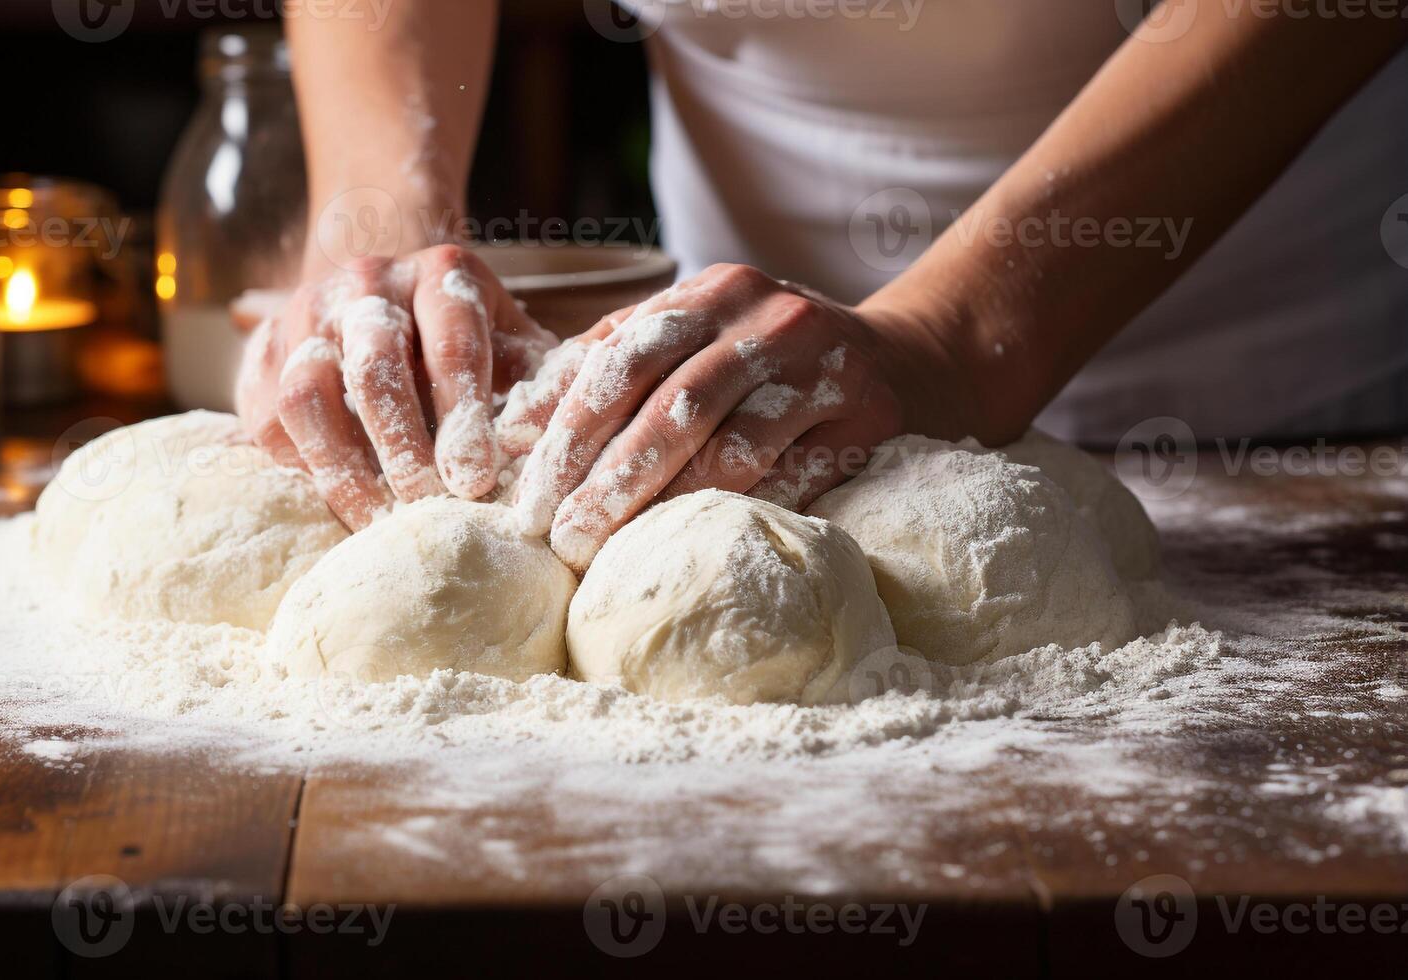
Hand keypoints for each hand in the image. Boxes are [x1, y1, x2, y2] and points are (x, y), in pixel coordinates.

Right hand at [234, 245, 557, 529]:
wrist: (381, 299)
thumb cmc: (468, 342)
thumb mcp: (515, 345)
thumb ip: (547, 386)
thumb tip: (565, 448)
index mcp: (442, 276)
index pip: (454, 344)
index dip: (463, 416)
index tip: (474, 480)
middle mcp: (368, 283)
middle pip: (376, 365)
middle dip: (401, 444)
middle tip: (425, 505)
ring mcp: (306, 314)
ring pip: (310, 392)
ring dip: (343, 466)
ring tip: (377, 524)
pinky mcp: (263, 356)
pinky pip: (271, 418)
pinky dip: (303, 467)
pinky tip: (339, 504)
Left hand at [510, 263, 979, 569]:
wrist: (905, 359)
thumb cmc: (768, 361)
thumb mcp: (691, 340)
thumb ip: (606, 369)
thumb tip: (509, 430)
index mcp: (711, 292)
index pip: (622, 358)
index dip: (568, 430)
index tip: (527, 495)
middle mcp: (767, 317)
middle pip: (672, 403)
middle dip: (607, 477)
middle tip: (560, 538)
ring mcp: (824, 364)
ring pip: (732, 445)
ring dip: (664, 504)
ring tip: (609, 549)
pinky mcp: (868, 415)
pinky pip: (794, 476)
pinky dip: (739, 512)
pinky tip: (693, 546)